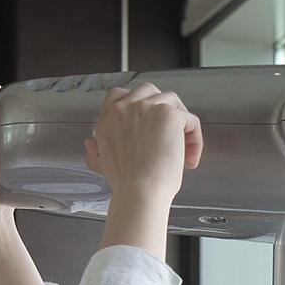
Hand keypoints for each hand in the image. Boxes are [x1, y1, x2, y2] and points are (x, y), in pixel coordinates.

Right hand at [87, 83, 203, 260]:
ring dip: (181, 122)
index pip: (120, 94)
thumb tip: (90, 144)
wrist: (139, 193)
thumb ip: (95, 151)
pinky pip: (190, 119)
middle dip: (163, 109)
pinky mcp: (168, 115)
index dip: (138, 104)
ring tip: (183, 147)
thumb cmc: (126, 185)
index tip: (148, 122)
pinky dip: (195, 138)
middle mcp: (124, 108)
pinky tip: (189, 157)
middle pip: (149, 91)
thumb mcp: (101, 165)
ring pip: (172, 102)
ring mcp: (146, 108)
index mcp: (108, 119)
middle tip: (170, 133)